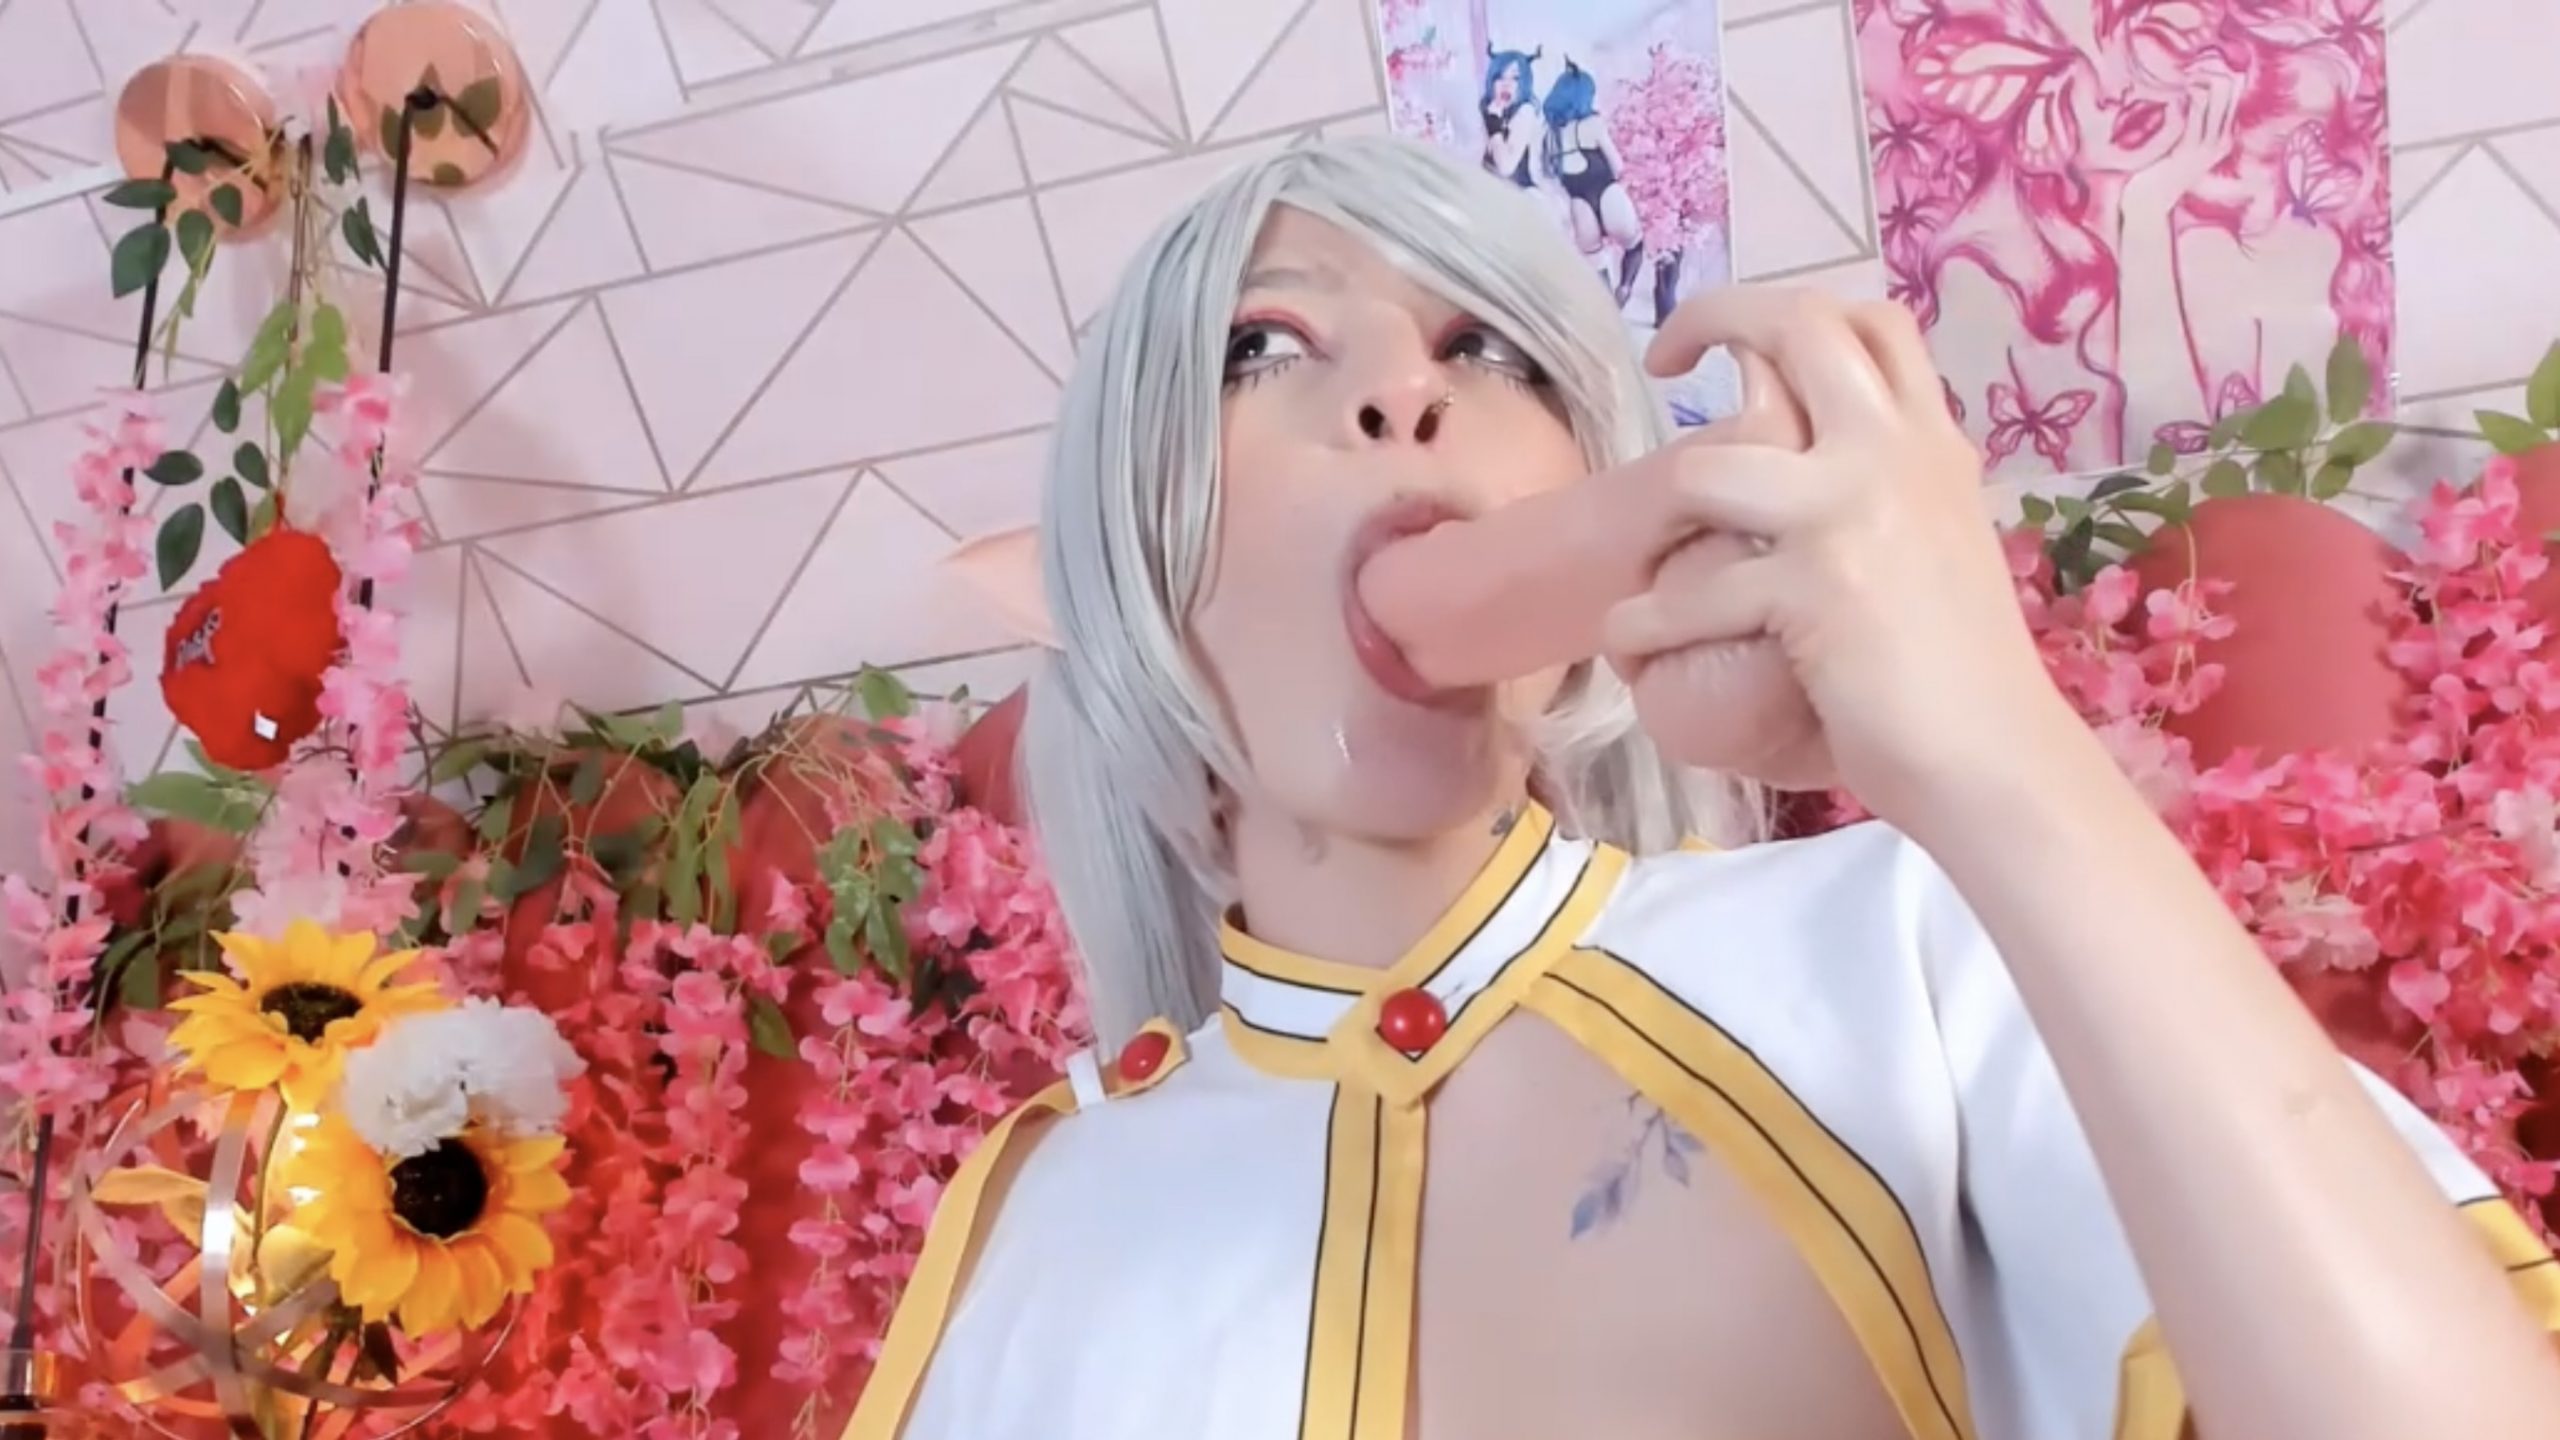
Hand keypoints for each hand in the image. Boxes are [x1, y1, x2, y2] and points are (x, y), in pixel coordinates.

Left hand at [1601, 287, 2084, 825]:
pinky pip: (1685, 596)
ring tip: (1642, 567)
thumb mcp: (1942, 548)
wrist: (1996, 759)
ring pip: (1703, 468)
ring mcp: (1851, 515)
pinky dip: (1643, 625)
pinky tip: (1637, 648)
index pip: (1873, 323)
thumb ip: (1890, 496)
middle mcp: (1895, 456)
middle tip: (1665, 360)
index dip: (1793, 309)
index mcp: (1931, 446)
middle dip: (1709, 319)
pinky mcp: (1809, 591)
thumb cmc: (1963, 678)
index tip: (1735, 347)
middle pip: (1796, 325)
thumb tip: (1818, 471)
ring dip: (1649, 522)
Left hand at [2122, 64, 2239, 216]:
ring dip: (2198, 80)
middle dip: (2211, 70)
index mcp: (2222, 136)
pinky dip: (2186, 100)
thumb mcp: (2179, 143)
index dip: (2218, 71)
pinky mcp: (2189, 151)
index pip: (2233, 93)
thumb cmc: (2157, 173)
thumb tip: (2188, 93)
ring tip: (2184, 74)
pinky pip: (2194, 115)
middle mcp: (2221, 140)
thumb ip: (2189, 122)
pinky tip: (2177, 95)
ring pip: (2215, 98)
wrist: (2146, 206)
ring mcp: (2207, 146)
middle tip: (2190, 65)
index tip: (2197, 64)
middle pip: (2230, 90)